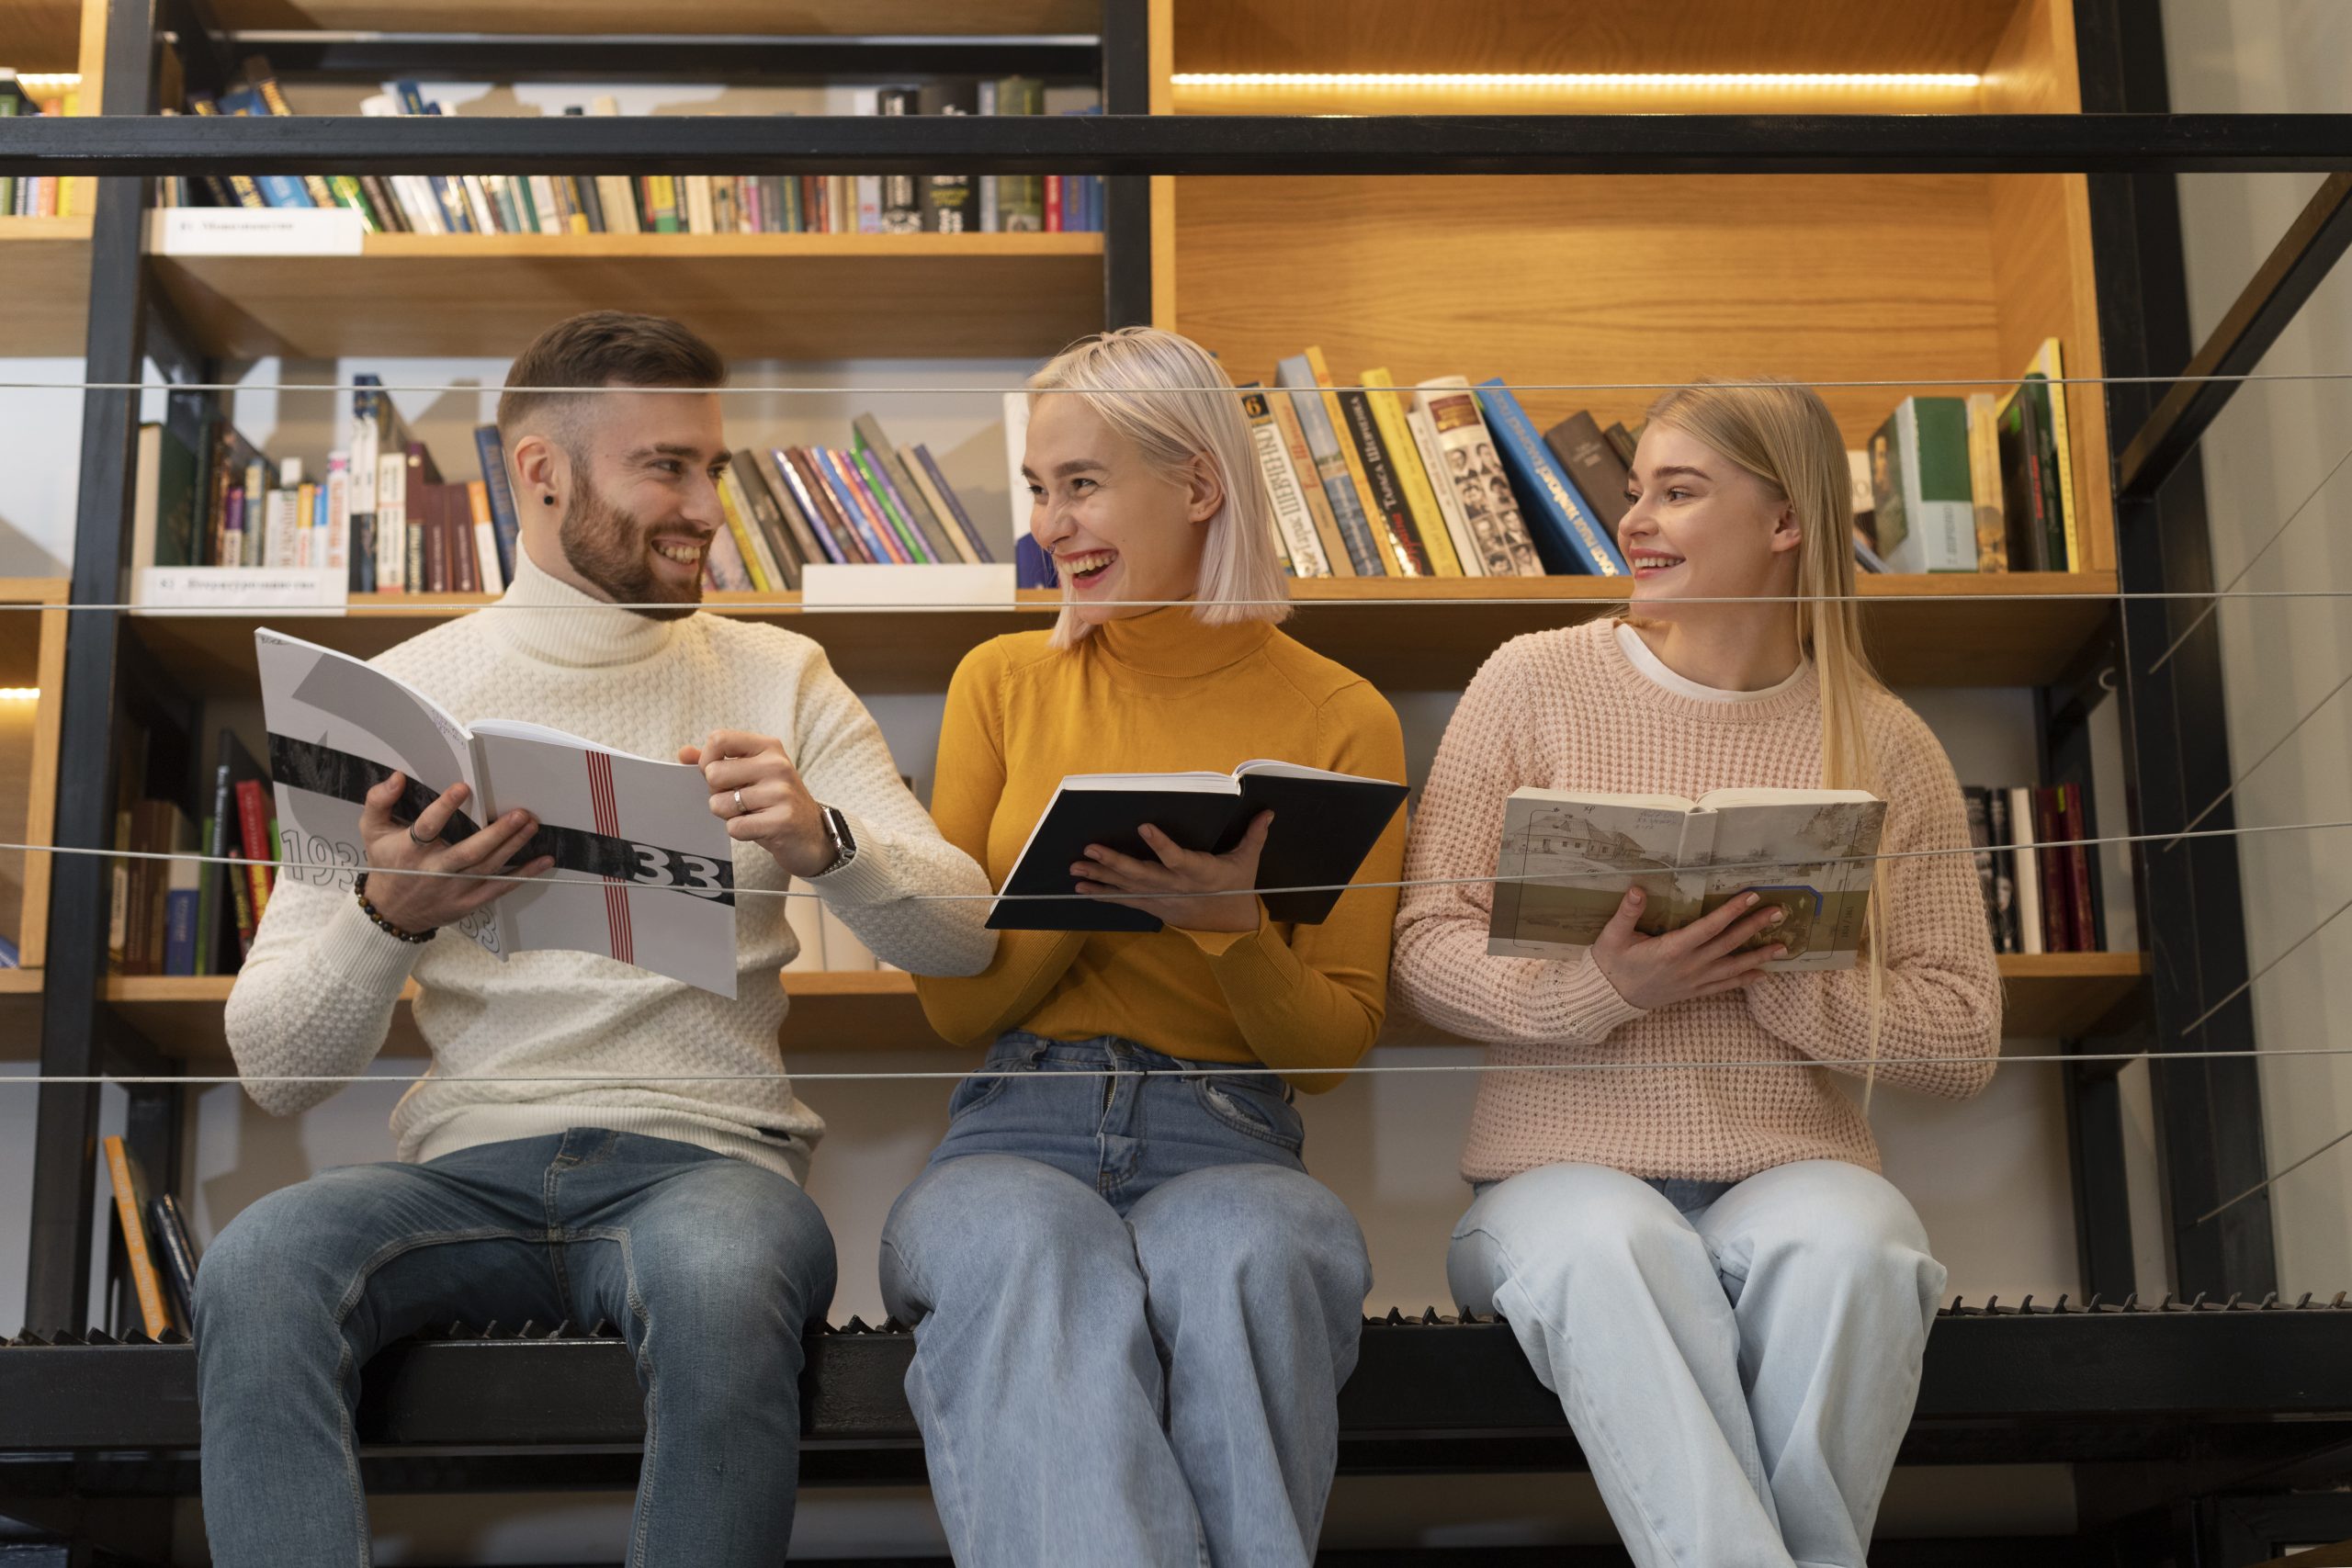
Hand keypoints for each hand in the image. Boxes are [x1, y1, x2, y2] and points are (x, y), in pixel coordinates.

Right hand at [359, 772, 551, 935]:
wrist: (391, 912)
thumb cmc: (387, 864)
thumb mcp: (371, 831)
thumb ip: (379, 801)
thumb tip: (397, 777)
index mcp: (410, 850)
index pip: (428, 827)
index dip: (445, 807)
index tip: (463, 788)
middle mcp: (435, 870)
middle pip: (469, 852)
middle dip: (496, 833)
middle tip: (520, 813)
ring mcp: (454, 888)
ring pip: (488, 868)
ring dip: (513, 847)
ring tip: (531, 825)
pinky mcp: (469, 901)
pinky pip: (499, 888)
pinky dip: (524, 875)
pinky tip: (544, 860)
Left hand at [680, 729, 832, 877]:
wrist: (813, 835)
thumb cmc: (775, 802)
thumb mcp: (751, 774)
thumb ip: (717, 761)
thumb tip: (683, 752)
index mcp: (768, 747)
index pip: (719, 739)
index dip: (706, 760)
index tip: (717, 776)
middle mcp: (776, 765)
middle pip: (713, 774)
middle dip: (716, 793)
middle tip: (739, 800)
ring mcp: (781, 793)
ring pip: (720, 804)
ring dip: (728, 815)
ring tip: (751, 814)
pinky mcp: (781, 821)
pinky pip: (734, 827)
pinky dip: (740, 832)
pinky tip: (759, 829)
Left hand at [1072, 811, 1271, 933]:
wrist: (1229, 926)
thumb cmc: (1236, 887)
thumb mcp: (1247, 861)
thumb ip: (1254, 835)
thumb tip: (1268, 811)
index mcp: (1199, 872)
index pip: (1178, 857)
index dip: (1161, 844)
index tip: (1143, 826)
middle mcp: (1175, 886)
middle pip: (1141, 874)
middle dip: (1113, 862)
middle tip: (1089, 849)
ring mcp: (1161, 898)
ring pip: (1126, 887)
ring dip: (1099, 877)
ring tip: (1074, 868)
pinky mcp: (1152, 906)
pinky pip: (1123, 900)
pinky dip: (1102, 893)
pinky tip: (1081, 888)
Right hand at [1588, 887, 1788, 1010]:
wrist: (1608, 997)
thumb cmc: (1611, 963)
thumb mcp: (1613, 936)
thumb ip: (1627, 912)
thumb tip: (1638, 889)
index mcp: (1672, 949)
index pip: (1709, 927)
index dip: (1732, 911)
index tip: (1752, 896)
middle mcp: (1689, 965)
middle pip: (1729, 944)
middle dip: (1755, 927)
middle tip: (1779, 913)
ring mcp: (1693, 981)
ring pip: (1733, 967)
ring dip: (1759, 956)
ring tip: (1783, 947)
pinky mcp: (1692, 991)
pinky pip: (1724, 987)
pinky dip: (1744, 980)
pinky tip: (1762, 974)